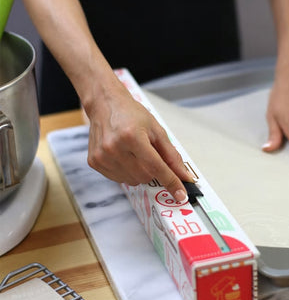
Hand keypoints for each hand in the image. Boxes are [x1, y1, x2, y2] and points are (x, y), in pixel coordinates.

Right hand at [85, 78, 191, 200]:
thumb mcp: (157, 130)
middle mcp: (114, 148)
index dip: (171, 182)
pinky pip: (120, 179)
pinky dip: (128, 172)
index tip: (181, 195)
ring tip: (134, 152)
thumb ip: (171, 155)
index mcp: (132, 137)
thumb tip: (183, 176)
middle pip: (146, 176)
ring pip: (133, 181)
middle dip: (154, 170)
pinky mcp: (95, 162)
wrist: (105, 104)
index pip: (156, 167)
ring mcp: (102, 156)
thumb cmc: (131, 114)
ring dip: (140, 172)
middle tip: (149, 153)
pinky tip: (124, 156)